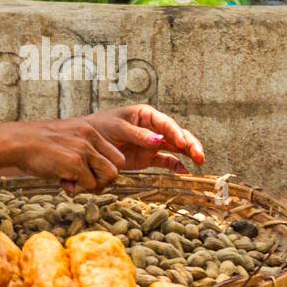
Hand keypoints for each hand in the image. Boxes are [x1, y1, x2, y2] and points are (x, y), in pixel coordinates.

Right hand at [7, 105, 204, 194]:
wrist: (22, 142)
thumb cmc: (49, 151)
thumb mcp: (78, 147)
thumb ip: (97, 157)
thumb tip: (112, 175)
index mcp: (100, 131)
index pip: (128, 152)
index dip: (162, 152)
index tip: (193, 156)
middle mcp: (97, 136)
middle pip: (116, 170)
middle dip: (98, 181)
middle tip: (76, 178)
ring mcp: (88, 147)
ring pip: (105, 178)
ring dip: (87, 185)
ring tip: (66, 178)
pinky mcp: (76, 159)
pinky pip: (87, 185)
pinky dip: (74, 187)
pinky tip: (60, 180)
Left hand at [85, 104, 204, 172]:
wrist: (87, 143)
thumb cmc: (100, 128)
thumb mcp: (117, 127)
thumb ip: (138, 134)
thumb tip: (158, 140)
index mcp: (146, 115)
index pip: (165, 123)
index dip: (176, 132)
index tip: (183, 142)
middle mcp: (153, 128)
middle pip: (176, 134)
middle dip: (189, 143)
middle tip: (199, 155)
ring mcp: (152, 143)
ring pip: (175, 147)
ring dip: (188, 153)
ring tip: (199, 161)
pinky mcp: (148, 157)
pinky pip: (166, 161)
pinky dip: (176, 165)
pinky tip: (184, 171)